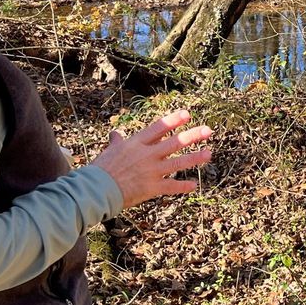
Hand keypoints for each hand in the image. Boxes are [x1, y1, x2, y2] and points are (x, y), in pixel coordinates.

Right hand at [91, 109, 212, 208]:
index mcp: (136, 144)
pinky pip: (172, 186)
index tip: (187, 114)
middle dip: (192, 135)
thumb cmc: (100, 170)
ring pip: (178, 163)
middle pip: (174, 142)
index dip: (174, 120)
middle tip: (208, 130)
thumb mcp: (109, 152)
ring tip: (209, 153)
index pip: (158, 128)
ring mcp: (151, 171)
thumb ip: (116, 142)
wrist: (96, 190)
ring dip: (195, 158)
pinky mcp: (152, 187)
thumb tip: (114, 134)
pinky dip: (183, 186)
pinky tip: (195, 185)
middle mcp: (147, 155)